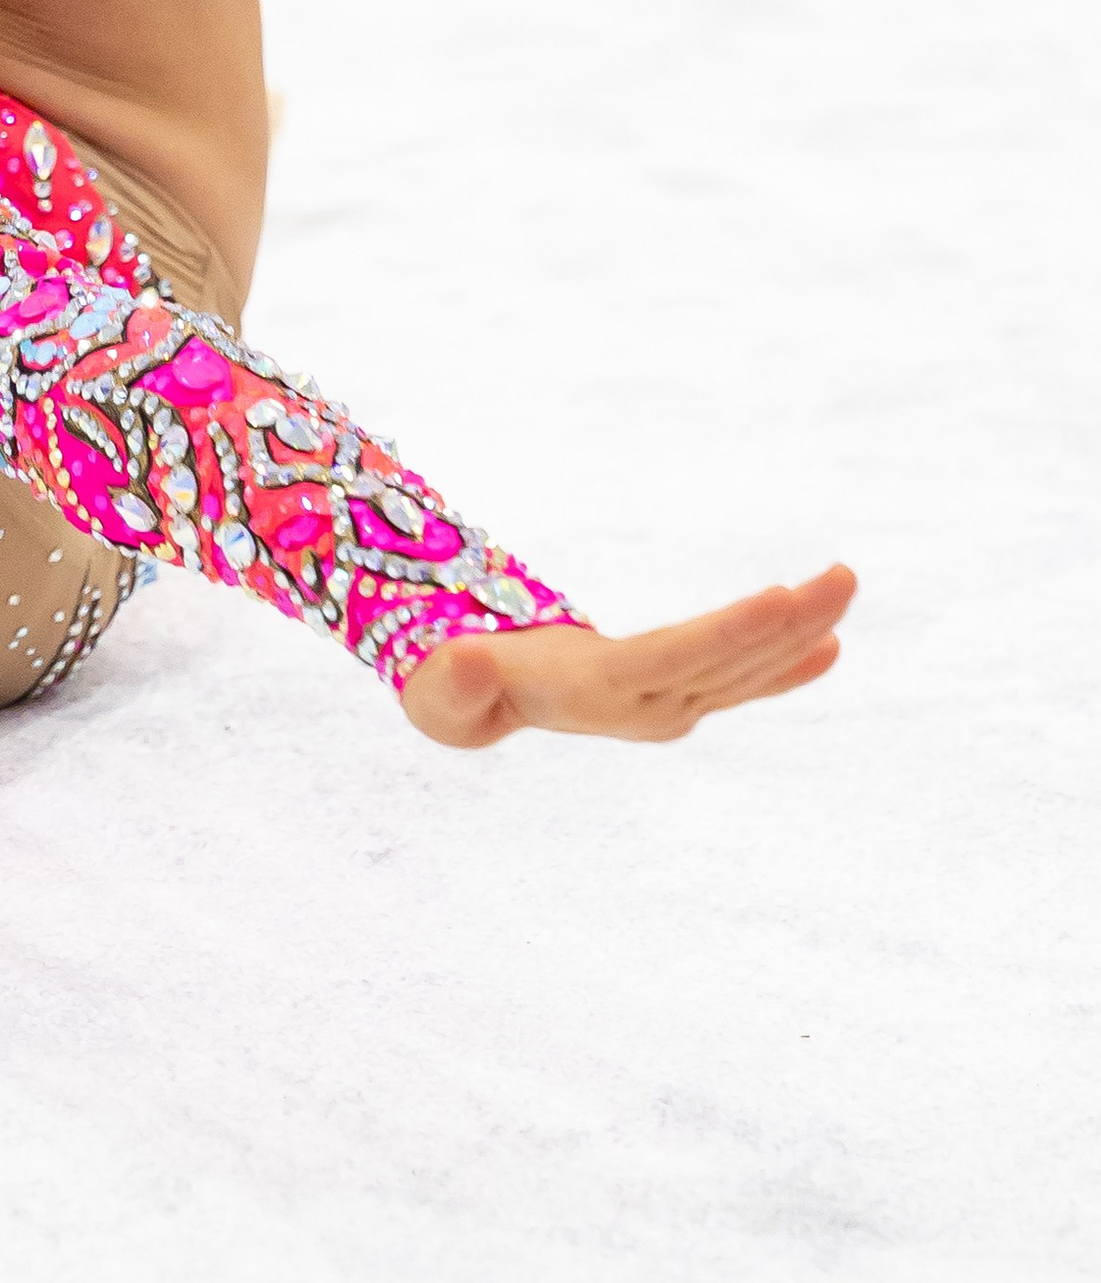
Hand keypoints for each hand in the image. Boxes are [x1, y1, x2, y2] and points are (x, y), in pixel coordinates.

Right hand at [401, 565, 854, 748]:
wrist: (471, 704)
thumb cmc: (450, 686)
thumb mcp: (437, 689)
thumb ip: (453, 685)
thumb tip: (468, 666)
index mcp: (597, 694)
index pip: (676, 659)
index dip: (730, 633)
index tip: (780, 600)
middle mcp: (646, 706)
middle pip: (727, 660)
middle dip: (789, 621)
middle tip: (844, 576)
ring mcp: (665, 703)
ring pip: (743, 665)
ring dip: (798, 627)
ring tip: (844, 584)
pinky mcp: (673, 692)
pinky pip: (738, 679)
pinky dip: (785, 662)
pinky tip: (829, 641)